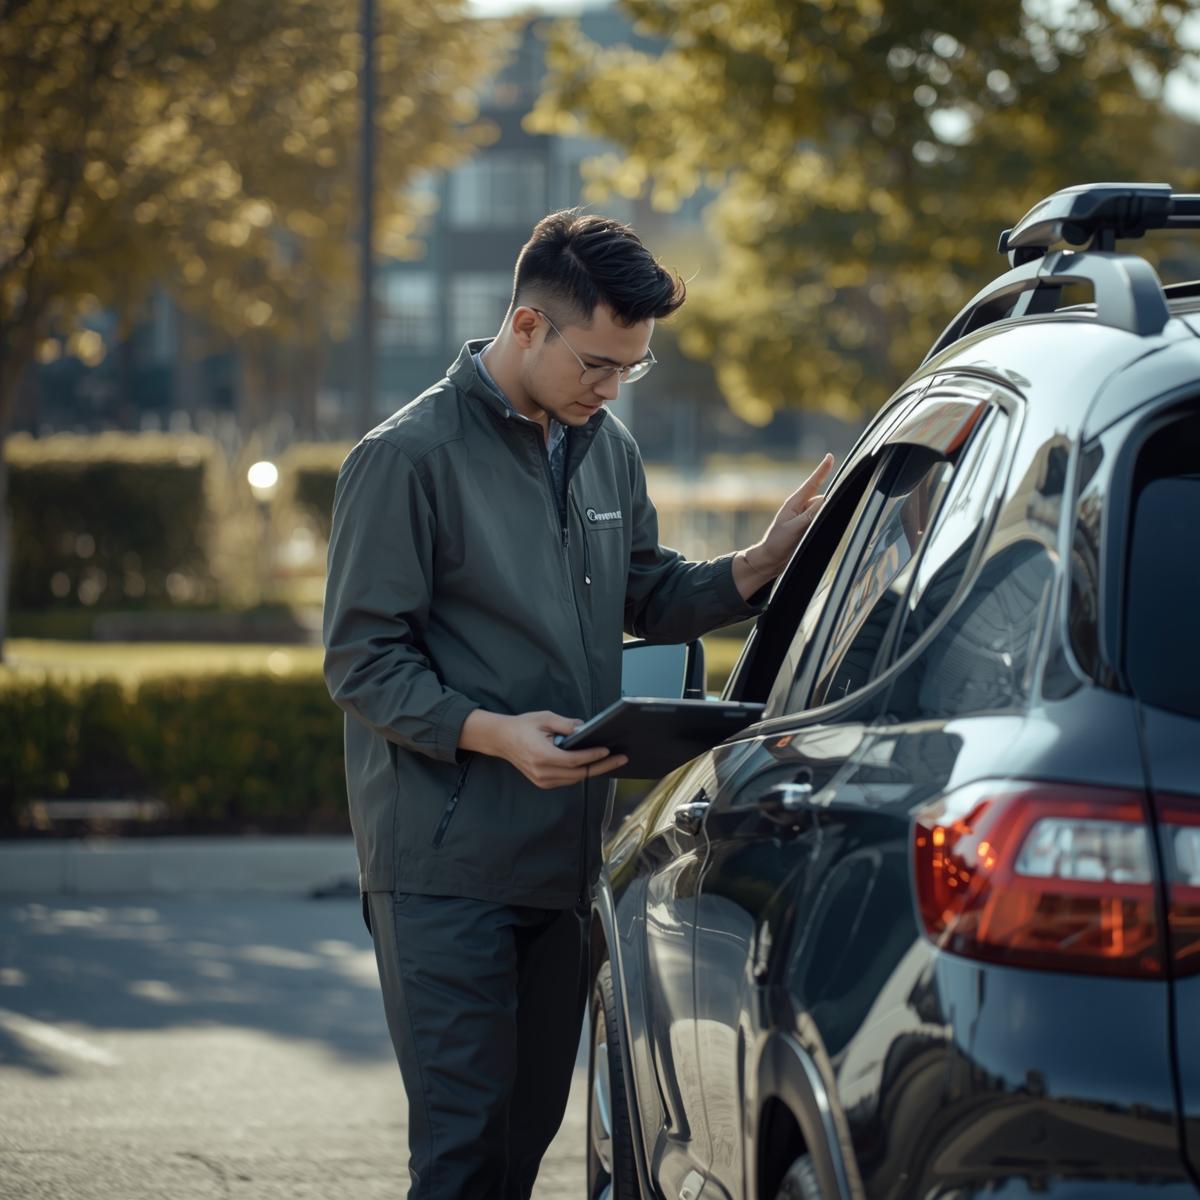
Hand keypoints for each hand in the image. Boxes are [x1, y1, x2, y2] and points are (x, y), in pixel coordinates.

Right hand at [459, 709, 627, 788]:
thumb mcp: (545, 718)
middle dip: (602, 766)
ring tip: (611, 761)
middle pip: (579, 773)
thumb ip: (566, 724)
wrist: (501, 739)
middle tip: (621, 759)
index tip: (608, 750)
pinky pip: (567, 780)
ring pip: (575, 779)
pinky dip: (581, 773)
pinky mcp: (543, 783)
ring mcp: (542, 780)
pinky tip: (594, 765)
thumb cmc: (523, 726)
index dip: (593, 756)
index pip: (575, 760)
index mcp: (542, 756)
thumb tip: (586, 728)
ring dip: (593, 771)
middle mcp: (543, 772)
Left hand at [733, 452, 834, 598]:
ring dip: (824, 521)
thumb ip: (809, 515)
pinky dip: (823, 527)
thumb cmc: (777, 543)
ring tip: (806, 536)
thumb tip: (825, 500)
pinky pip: (822, 522)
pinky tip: (814, 538)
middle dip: (826, 508)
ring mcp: (805, 518)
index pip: (812, 484)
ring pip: (824, 513)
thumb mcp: (793, 528)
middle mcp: (801, 508)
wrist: (770, 561)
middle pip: (823, 501)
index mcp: (794, 504)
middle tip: (810, 526)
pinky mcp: (808, 528)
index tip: (830, 456)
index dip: (822, 470)